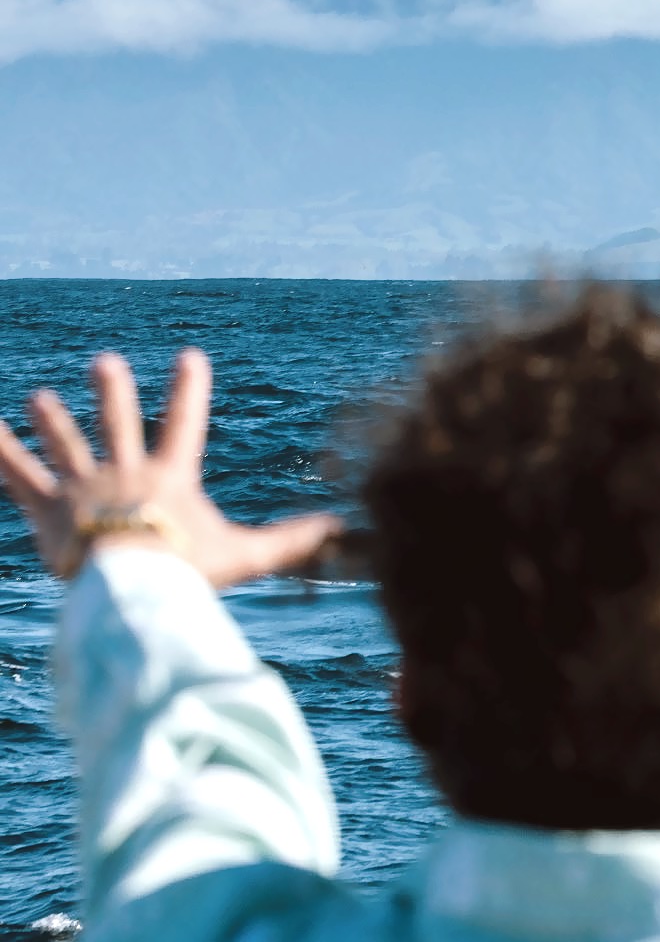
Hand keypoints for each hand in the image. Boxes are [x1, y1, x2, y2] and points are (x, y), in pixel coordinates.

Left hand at [0, 349, 341, 587]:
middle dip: (110, 390)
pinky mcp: (47, 508)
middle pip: (116, 422)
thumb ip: (292, 540)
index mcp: (171, 478)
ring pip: (64, 444)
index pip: (185, 423)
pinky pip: (17, 475)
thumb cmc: (191, 571)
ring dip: (51, 419)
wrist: (132, 585)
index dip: (189, 388)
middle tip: (103, 362)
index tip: (190, 355)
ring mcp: (83, 487)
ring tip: (38, 398)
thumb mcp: (247, 555)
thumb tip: (345, 530)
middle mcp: (124, 471)